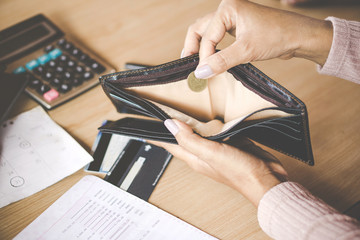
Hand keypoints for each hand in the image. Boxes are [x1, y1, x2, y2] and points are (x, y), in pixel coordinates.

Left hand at [153, 119, 287, 206]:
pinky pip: (215, 130)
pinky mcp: (229, 141)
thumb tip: (170, 124)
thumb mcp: (210, 154)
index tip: (144, 124)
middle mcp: (202, 152)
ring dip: (190, 121)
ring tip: (181, 107)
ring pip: (198, 131)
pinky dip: (210, 121)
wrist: (266, 179)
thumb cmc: (239, 172)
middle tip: (161, 110)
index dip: (156, 134)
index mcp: (194, 157)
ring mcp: (216, 147)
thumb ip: (190, 140)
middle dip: (171, 125)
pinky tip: (211, 113)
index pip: (168, 144)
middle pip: (181, 136)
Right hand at [183, 0, 332, 78]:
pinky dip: (211, 49)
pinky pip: (218, 38)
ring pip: (207, 33)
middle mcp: (228, 10)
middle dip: (193, 47)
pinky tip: (210, 60)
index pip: (207, 35)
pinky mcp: (238, 29)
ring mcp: (233, 19)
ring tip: (195, 63)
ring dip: (200, 48)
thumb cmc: (278, 36)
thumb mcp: (247, 50)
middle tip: (188, 65)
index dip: (203, 56)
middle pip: (200, 29)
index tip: (202, 74)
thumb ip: (222, 61)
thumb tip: (201, 72)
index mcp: (228, 8)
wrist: (299, 36)